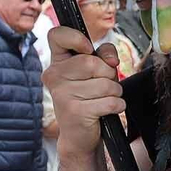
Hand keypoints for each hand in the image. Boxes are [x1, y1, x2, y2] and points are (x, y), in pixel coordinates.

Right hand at [44, 27, 126, 158]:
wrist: (79, 135)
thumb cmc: (89, 98)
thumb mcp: (97, 71)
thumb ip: (104, 54)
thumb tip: (110, 59)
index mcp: (57, 62)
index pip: (56, 35)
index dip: (76, 38)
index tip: (88, 49)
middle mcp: (54, 76)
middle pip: (91, 62)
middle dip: (108, 74)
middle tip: (103, 85)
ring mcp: (61, 94)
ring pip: (105, 83)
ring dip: (114, 92)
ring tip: (104, 99)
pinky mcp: (74, 111)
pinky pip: (109, 102)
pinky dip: (116, 106)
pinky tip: (107, 110)